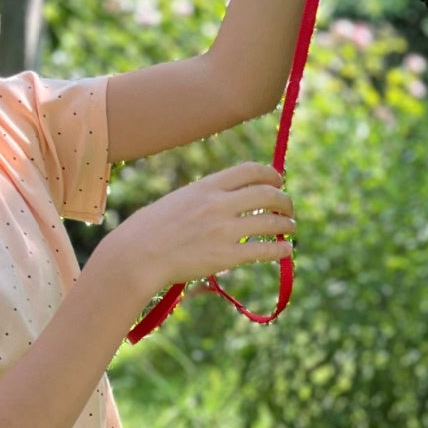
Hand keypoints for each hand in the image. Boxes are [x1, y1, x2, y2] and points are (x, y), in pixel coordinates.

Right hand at [109, 162, 295, 307]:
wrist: (136, 256)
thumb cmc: (149, 230)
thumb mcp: (177, 201)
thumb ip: (203, 197)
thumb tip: (224, 200)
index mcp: (205, 186)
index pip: (249, 170)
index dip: (270, 174)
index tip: (278, 180)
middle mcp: (218, 204)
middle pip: (267, 194)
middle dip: (284, 200)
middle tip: (288, 208)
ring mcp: (224, 230)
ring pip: (271, 222)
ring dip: (286, 224)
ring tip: (290, 228)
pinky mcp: (226, 256)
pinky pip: (264, 250)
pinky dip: (280, 249)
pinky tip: (286, 250)